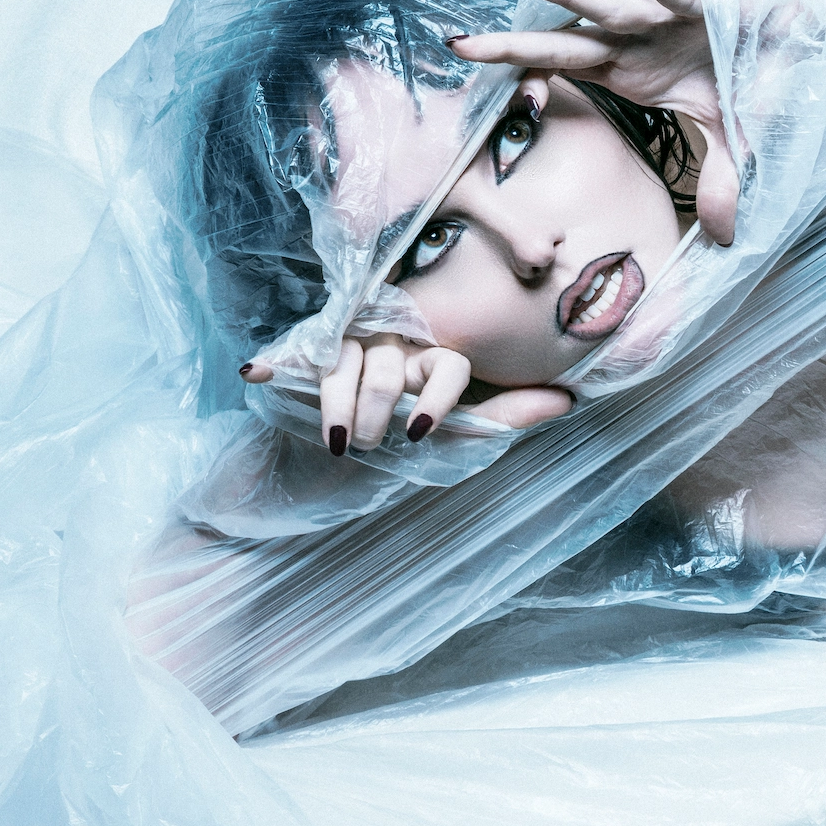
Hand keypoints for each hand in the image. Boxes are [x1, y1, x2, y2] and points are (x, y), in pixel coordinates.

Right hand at [241, 338, 572, 453]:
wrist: (321, 478)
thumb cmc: (399, 457)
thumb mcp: (457, 440)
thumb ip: (508, 417)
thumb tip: (569, 399)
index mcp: (436, 360)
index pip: (449, 368)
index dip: (437, 402)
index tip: (419, 434)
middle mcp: (396, 347)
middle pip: (395, 367)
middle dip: (381, 412)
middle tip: (374, 445)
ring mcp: (350, 349)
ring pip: (353, 364)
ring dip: (342, 407)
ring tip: (340, 442)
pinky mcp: (305, 358)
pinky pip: (304, 359)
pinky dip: (280, 365)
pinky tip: (255, 373)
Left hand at [448, 0, 739, 245]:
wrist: (791, 38)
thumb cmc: (749, 78)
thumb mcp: (732, 141)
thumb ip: (720, 182)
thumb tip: (722, 237)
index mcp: (629, 71)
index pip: (563, 73)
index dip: (526, 80)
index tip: (486, 95)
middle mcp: (635, 43)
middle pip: (562, 45)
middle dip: (510, 45)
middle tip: (455, 44)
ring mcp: (663, 22)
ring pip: (605, 8)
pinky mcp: (702, 7)